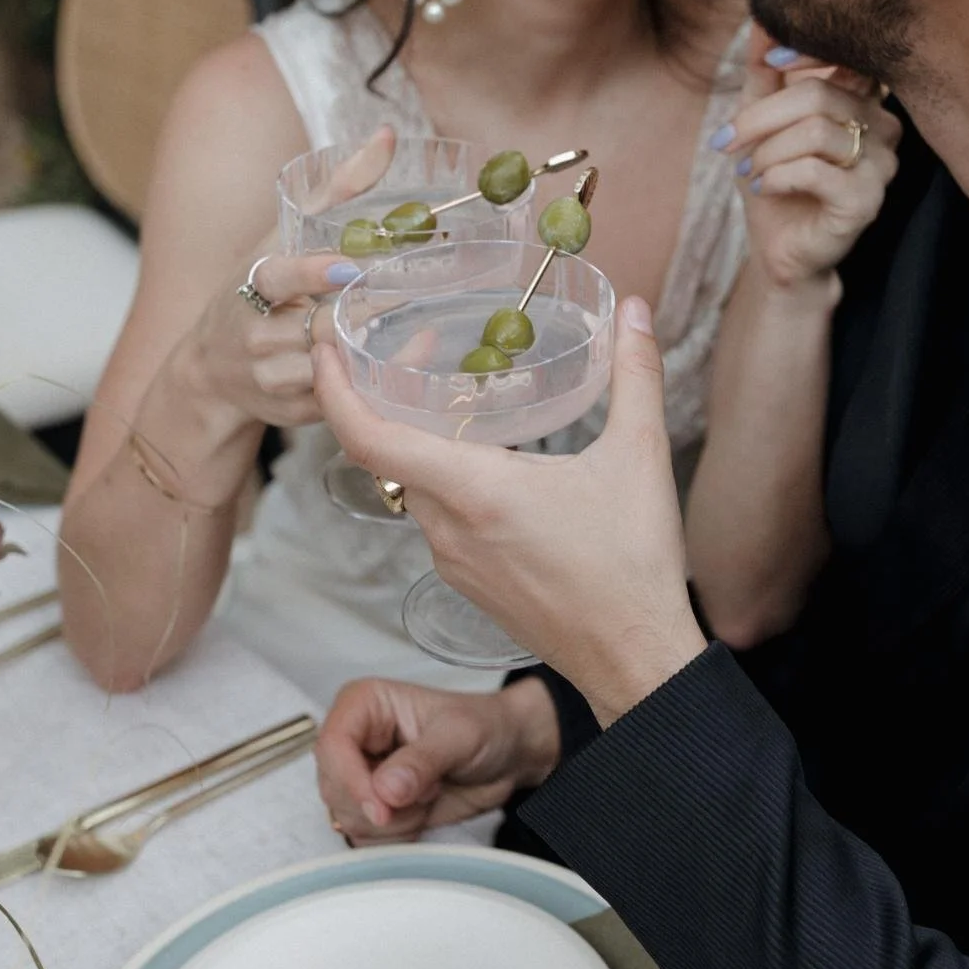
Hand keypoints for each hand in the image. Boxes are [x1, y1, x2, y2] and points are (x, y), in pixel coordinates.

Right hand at [176, 130, 395, 431]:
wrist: (211, 369)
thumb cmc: (257, 288)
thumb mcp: (283, 235)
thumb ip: (335, 189)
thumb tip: (385, 137)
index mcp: (252, 285)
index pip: (277, 278)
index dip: (311, 273)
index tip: (346, 267)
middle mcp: (259, 334)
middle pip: (321, 325)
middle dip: (364, 311)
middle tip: (411, 290)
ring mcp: (276, 377)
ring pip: (336, 366)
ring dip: (375, 347)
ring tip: (421, 322)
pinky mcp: (296, 411)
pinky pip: (344, 398)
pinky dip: (376, 379)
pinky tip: (410, 358)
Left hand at [313, 299, 708, 726]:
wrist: (635, 658)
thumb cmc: (634, 565)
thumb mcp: (641, 456)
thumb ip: (636, 373)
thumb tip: (634, 309)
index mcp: (474, 491)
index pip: (368, 437)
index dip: (334, 388)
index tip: (326, 348)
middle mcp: (448, 529)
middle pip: (387, 453)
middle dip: (391, 398)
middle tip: (418, 350)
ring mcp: (454, 562)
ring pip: (415, 487)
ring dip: (422, 442)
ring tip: (458, 400)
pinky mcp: (469, 584)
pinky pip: (437, 520)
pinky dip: (445, 482)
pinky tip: (488, 463)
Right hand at [317, 674, 561, 839]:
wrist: (507, 755)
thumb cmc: (485, 727)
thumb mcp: (460, 736)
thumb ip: (422, 761)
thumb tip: (385, 789)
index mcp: (364, 705)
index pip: (332, 746)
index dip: (352, 782)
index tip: (383, 810)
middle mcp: (354, 740)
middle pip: (333, 788)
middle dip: (381, 806)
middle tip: (428, 789)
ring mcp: (360, 776)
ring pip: (347, 818)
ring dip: (394, 821)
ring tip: (429, 792)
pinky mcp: (372, 807)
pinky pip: (364, 838)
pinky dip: (396, 837)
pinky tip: (422, 812)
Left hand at [726, 25, 899, 289]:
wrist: (779, 249)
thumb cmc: (775, 181)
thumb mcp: (760, 119)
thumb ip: (765, 70)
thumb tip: (761, 17)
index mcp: (863, 99)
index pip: (846, 55)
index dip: (806, 51)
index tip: (768, 65)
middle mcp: (883, 126)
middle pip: (819, 94)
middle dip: (761, 117)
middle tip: (727, 141)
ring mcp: (882, 165)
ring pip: (816, 131)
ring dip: (766, 151)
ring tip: (748, 170)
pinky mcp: (867, 201)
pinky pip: (816, 171)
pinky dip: (777, 175)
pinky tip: (764, 187)